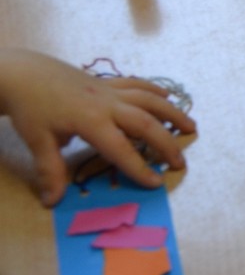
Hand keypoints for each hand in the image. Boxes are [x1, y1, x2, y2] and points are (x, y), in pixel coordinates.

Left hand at [0, 49, 195, 205]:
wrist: (24, 74)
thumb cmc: (31, 108)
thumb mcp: (38, 141)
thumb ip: (50, 171)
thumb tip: (52, 200)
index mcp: (90, 121)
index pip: (120, 149)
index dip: (138, 168)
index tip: (155, 182)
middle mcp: (107, 104)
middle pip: (145, 123)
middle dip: (166, 143)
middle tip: (180, 162)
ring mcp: (110, 90)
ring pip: (149, 100)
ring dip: (172, 113)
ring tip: (191, 127)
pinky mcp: (107, 82)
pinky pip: (137, 85)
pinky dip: (154, 90)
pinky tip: (167, 95)